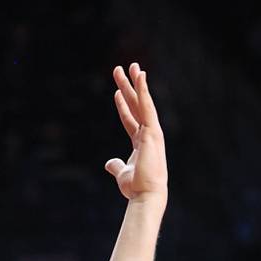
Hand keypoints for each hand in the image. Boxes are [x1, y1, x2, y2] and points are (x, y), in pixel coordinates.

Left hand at [104, 63, 167, 201]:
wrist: (145, 194)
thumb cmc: (136, 186)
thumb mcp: (121, 173)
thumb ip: (115, 165)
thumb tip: (108, 163)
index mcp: (141, 141)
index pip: (130, 118)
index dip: (123, 104)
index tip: (116, 91)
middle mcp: (148, 133)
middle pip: (137, 105)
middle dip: (129, 86)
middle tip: (123, 68)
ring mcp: (152, 131)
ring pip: (142, 101)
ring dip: (136, 83)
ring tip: (131, 66)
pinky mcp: (152, 131)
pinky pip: (147, 107)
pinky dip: (144, 91)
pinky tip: (140, 77)